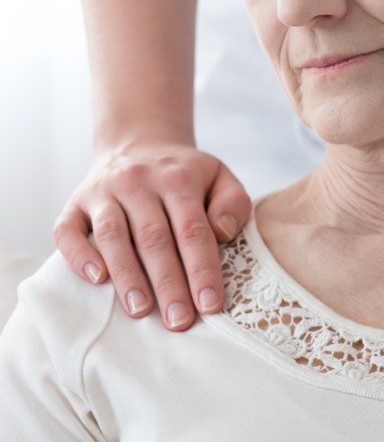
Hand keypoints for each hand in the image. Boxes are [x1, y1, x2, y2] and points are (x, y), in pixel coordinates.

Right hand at [54, 143, 250, 330]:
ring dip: (127, 276)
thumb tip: (222, 233)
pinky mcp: (74, 203)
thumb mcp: (220, 176)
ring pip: (113, 236)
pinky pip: (68, 230)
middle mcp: (138, 182)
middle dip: (168, 284)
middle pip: (154, 239)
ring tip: (140, 311)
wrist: (137, 143)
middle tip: (179, 322)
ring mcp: (103, 192)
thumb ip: (232, 203)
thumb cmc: (184, 173)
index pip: (193, 230)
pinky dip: (80, 255)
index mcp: (178, 178)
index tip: (211, 305)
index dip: (202, 270)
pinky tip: (95, 279)